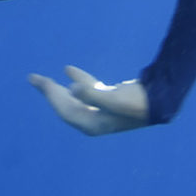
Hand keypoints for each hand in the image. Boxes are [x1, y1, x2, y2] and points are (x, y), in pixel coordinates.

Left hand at [27, 65, 149, 135]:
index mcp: (93, 125)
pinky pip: (86, 91)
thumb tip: (71, 91)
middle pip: (66, 106)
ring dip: (60, 87)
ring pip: (74, 99)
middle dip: (51, 92)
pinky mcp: (108, 101)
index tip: (40, 81)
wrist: (162, 100)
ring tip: (43, 78)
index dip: (51, 96)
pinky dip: (78, 81)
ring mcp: (101, 111)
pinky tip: (68, 70)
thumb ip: (91, 94)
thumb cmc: (137, 102)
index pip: (65, 111)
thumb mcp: (114, 99)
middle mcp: (94, 121)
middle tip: (33, 78)